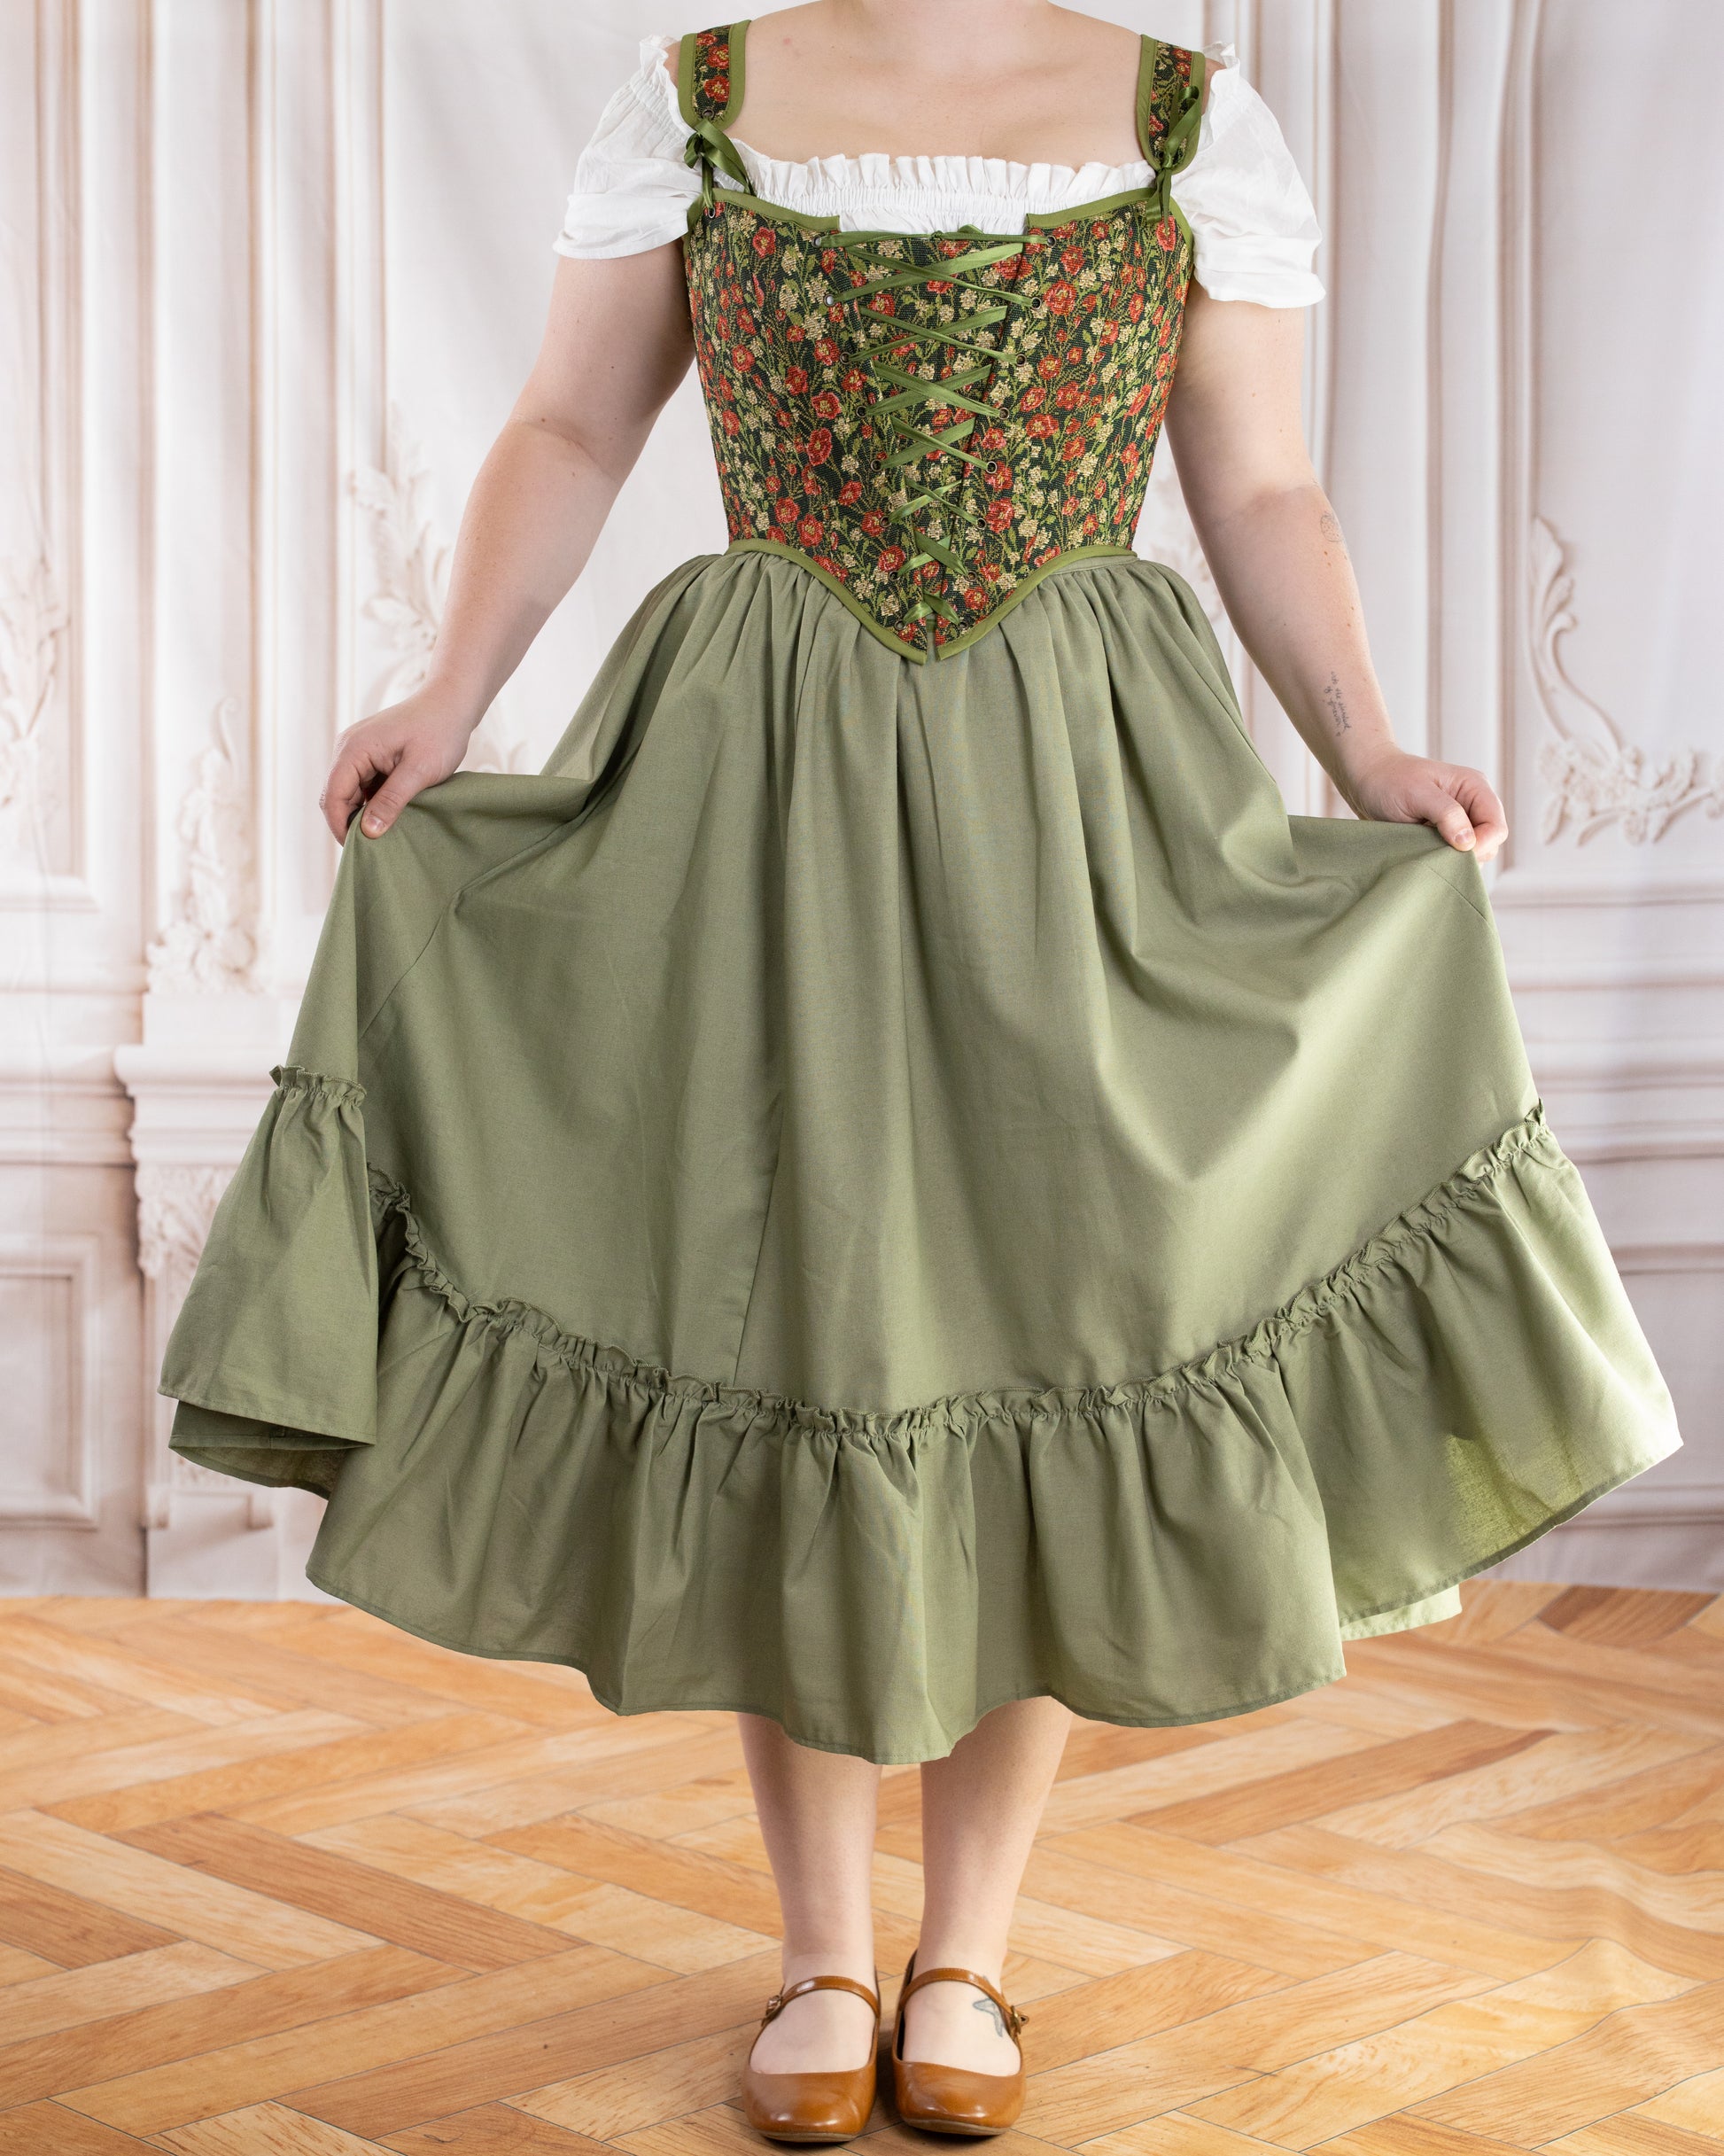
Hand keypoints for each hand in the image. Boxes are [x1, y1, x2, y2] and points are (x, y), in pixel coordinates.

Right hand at [320, 688, 480, 843]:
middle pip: (336, 796)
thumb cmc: (439, 733)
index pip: (333, 796)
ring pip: (348, 793)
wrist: (450, 703)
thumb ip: (392, 800)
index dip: (341, 826)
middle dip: (349, 823)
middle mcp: (348, 748)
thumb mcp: (420, 771)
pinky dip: (371, 803)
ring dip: (362, 814)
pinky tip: (390, 817)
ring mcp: (357, 751)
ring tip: (384, 836)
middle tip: (373, 850)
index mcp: (354, 749)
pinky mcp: (369, 755)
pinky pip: (361, 785)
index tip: (359, 852)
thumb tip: (368, 832)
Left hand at [1340, 747, 1507, 861]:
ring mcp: (1458, 822)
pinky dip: (1442, 861)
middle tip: (1435, 855)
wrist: (1365, 779)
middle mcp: (1471, 806)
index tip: (1456, 853)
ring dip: (1452, 860)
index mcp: (1474, 788)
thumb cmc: (1389, 780)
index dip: (1482, 845)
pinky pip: (1453, 856)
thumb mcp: (1418, 793)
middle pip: (1489, 844)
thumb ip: (1446, 814)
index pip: (1496, 827)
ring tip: (1425, 853)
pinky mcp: (1442, 836)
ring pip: (1472, 854)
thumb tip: (1468, 842)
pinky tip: (1423, 857)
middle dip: (1468, 855)